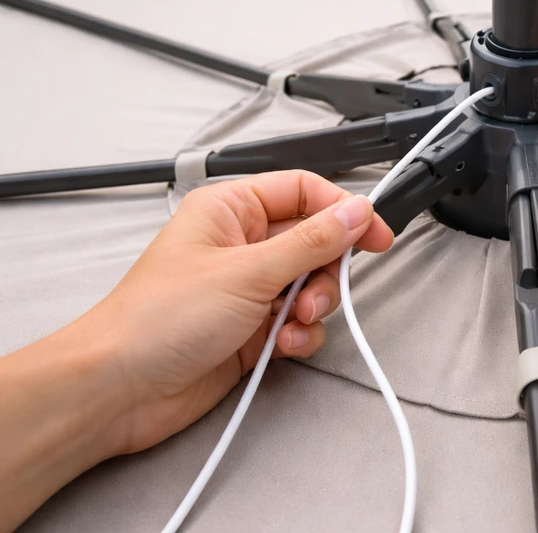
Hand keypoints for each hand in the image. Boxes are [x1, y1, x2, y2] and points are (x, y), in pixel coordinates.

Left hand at [80, 170, 393, 454]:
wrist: (118, 391)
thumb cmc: (155, 321)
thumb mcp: (247, 272)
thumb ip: (310, 242)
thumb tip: (354, 212)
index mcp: (231, 210)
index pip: (303, 191)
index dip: (342, 210)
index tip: (374, 234)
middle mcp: (241, 244)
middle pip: (314, 241)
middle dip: (326, 271)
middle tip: (322, 290)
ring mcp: (247, 288)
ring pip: (311, 285)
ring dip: (313, 307)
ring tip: (293, 323)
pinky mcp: (252, 329)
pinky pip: (298, 323)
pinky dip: (299, 336)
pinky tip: (281, 345)